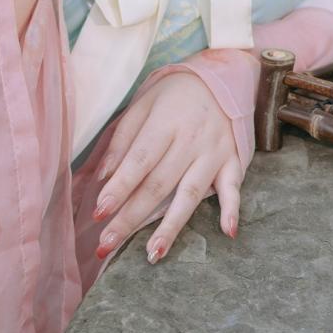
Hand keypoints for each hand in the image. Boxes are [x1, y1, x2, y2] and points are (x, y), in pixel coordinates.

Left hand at [91, 72, 243, 263]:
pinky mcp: (233, 160)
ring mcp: (214, 153)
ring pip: (190, 195)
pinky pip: (234, 187)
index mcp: (165, 123)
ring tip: (153, 253)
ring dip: (172, 226)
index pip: (139, 161)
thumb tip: (103, 177)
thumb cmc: (172, 95)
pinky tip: (227, 232)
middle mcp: (191, 140)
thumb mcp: (142, 104)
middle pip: (158, 185)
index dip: (119, 187)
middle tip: (107, 244)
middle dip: (131, 217)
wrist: (220, 79)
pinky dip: (232, 209)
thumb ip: (122, 140)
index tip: (99, 212)